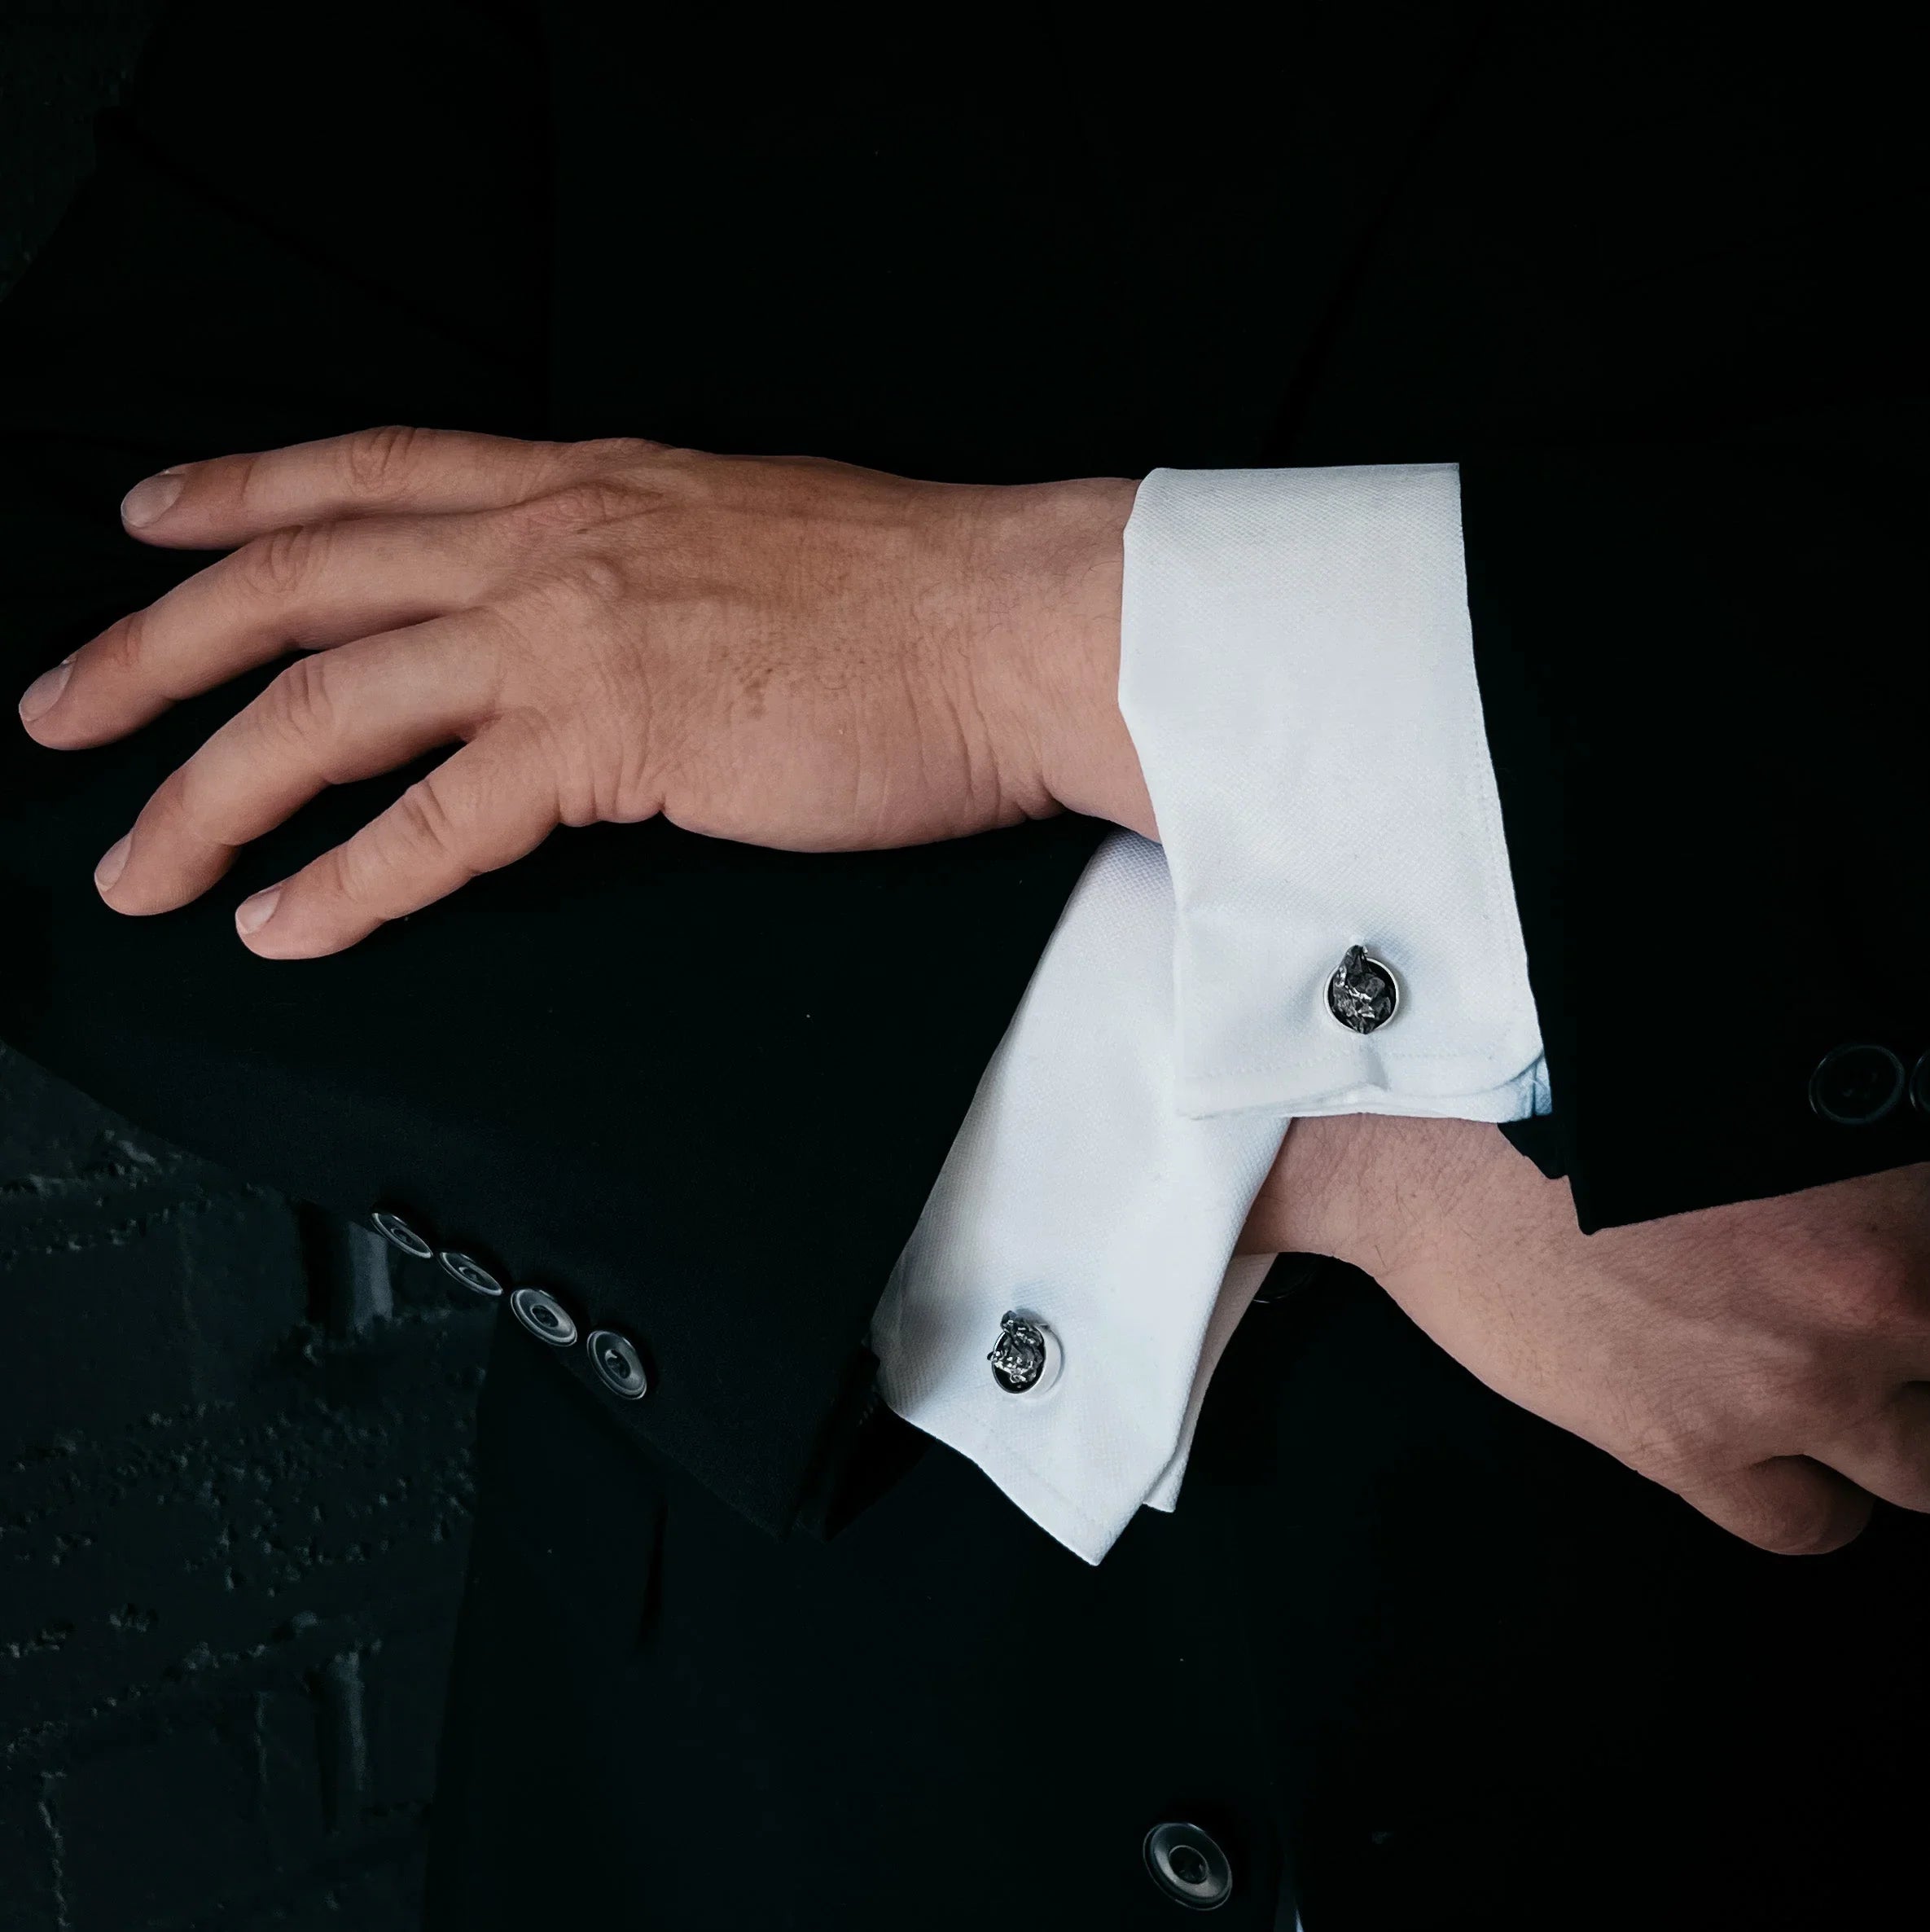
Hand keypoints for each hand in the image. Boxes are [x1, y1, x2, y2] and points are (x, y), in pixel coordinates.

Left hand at [14, 426, 1151, 958]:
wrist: (1019, 624)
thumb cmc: (918, 593)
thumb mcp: (748, 531)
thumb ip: (644, 556)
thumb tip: (597, 610)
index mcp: (588, 482)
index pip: (366, 472)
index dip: (236, 494)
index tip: (151, 521)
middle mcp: (555, 540)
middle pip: (296, 582)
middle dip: (154, 647)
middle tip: (65, 709)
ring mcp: (574, 635)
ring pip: (329, 702)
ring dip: (211, 790)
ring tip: (144, 860)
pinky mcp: (616, 740)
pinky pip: (436, 823)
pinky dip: (345, 880)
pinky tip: (287, 924)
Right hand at [1238, 1111, 1929, 1554]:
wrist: (1428, 1142)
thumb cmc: (1565, 1084)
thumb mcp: (1751, 1077)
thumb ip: (1854, 1153)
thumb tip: (1890, 1196)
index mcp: (1893, 1190)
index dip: (1924, 1263)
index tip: (1895, 1268)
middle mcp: (1866, 1295)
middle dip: (1917, 1352)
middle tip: (1850, 1321)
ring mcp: (1787, 1385)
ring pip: (1922, 1465)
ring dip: (1891, 1428)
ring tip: (1837, 1384)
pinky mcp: (1695, 1449)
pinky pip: (1815, 1523)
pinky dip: (1816, 1494)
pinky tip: (1782, 1446)